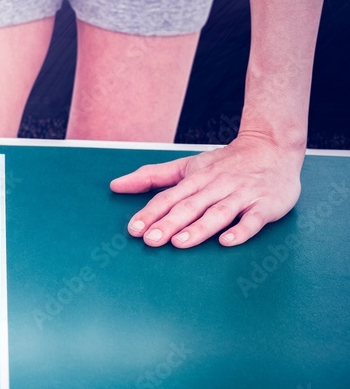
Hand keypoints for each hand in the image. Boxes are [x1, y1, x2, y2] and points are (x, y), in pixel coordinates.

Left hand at [110, 132, 304, 247]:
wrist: (273, 146)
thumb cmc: (225, 162)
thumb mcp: (186, 165)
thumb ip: (151, 176)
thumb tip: (115, 185)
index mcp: (196, 179)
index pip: (169, 197)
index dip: (151, 213)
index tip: (134, 229)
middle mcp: (217, 186)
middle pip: (190, 206)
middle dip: (169, 223)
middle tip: (151, 240)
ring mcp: (242, 195)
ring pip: (218, 212)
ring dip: (199, 227)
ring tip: (180, 242)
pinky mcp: (266, 204)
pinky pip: (254, 219)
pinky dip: (241, 230)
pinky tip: (227, 242)